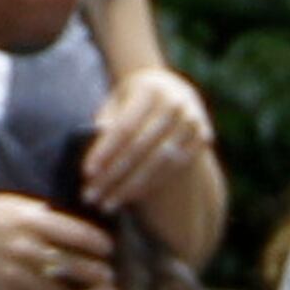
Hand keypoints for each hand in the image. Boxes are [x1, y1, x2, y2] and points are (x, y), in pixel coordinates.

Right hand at [0, 189, 110, 289]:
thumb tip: (67, 227)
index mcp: (32, 220)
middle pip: (74, 264)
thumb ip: (40, 216)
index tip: (108, 249)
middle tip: (106, 276)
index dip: (99, 244)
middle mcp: (27, 247)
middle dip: (96, 273)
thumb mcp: (12, 206)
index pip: (79, 235)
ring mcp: (15, 272)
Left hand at [79, 58, 211, 211]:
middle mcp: (175, 102)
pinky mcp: (202, 136)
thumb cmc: (131, 99)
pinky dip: (152, 184)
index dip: (105, 151)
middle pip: (140, 147)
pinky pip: (175, 168)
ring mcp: (193, 119)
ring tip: (107, 204)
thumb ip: (106, 121)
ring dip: (131, 187)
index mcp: (150, 90)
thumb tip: (92, 144)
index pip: (124, 127)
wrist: (168, 85)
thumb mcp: (116, 101)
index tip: (86, 173)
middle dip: (114, 175)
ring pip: (159, 162)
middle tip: (91, 196)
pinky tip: (131, 197)